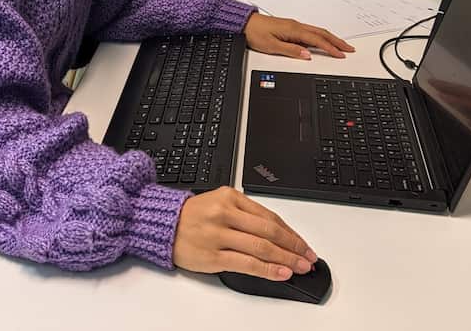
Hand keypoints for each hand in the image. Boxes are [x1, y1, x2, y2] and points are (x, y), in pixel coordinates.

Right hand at [173, 186, 316, 279]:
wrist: (162, 224)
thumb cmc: (192, 216)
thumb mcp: (219, 203)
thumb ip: (245, 214)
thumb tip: (278, 234)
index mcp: (230, 197)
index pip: (269, 216)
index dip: (291, 233)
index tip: (304, 245)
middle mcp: (225, 213)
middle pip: (270, 231)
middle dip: (294, 247)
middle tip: (308, 258)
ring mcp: (219, 235)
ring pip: (261, 247)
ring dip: (286, 259)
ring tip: (300, 267)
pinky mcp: (212, 255)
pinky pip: (246, 263)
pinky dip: (267, 269)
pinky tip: (280, 273)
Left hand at [243, 11, 353, 59]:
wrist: (243, 23)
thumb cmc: (254, 33)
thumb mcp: (271, 46)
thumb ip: (291, 51)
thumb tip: (307, 55)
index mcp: (293, 29)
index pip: (317, 40)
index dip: (330, 48)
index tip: (341, 55)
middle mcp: (295, 26)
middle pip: (321, 33)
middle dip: (336, 41)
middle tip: (349, 49)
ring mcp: (293, 26)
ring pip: (317, 32)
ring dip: (330, 38)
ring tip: (341, 45)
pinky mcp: (290, 27)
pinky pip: (310, 32)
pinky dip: (320, 37)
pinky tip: (323, 42)